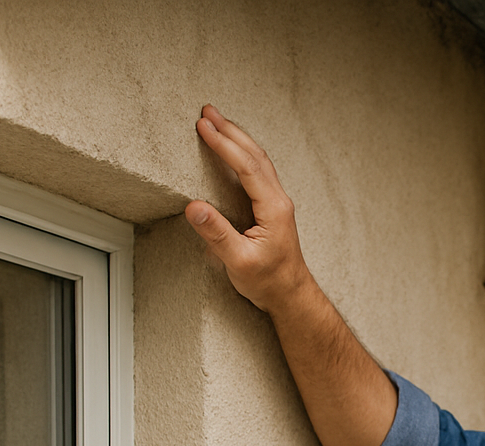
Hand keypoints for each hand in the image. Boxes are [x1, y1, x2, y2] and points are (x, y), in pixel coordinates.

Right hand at [186, 104, 312, 313]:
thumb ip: (217, 234)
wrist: (291, 295)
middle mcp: (278, 200)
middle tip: (207, 111)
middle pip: (255, 155)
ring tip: (215, 121)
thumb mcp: (239, 262)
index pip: (248, 167)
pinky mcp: (271, 208)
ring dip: (237, 138)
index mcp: (274, 208)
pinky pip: (257, 171)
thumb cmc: (268, 281)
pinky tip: (231, 149)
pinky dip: (242, 154)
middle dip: (230, 131)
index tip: (204, 127)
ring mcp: (276, 203)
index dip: (224, 145)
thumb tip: (193, 206)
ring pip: (258, 160)